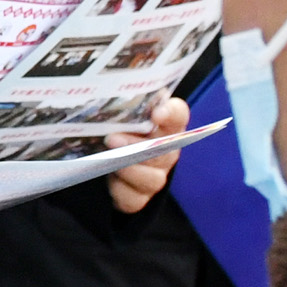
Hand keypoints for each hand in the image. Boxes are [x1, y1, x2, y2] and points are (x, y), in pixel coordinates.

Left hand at [107, 94, 192, 213]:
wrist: (110, 165)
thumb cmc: (121, 132)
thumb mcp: (122, 114)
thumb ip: (126, 102)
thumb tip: (112, 88)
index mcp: (167, 126)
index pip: (178, 114)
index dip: (171, 113)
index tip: (157, 113)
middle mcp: (167, 151)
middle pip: (162, 149)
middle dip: (136, 144)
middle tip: (112, 138)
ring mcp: (155, 175)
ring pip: (152, 178)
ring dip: (129, 169)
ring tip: (108, 159)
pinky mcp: (139, 197)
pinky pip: (134, 198)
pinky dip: (120, 190)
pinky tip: (108, 179)